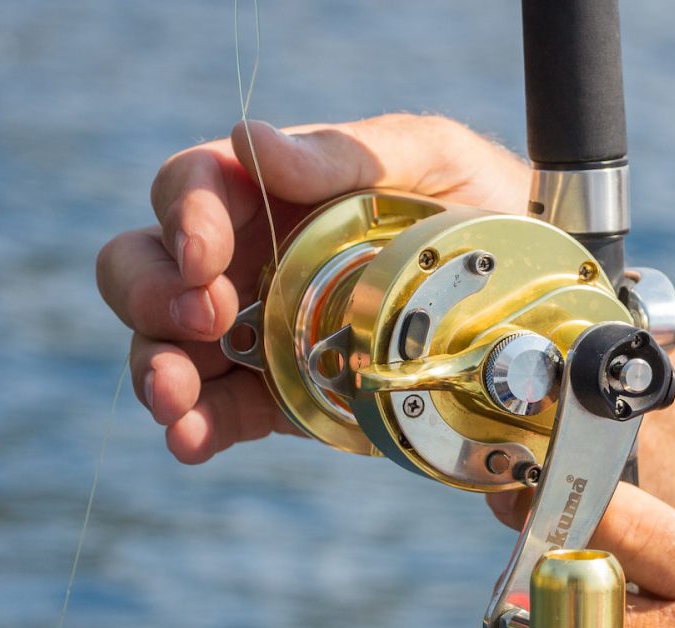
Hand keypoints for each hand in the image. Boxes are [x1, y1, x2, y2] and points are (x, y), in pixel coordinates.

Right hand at [96, 114, 530, 462]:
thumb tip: (252, 142)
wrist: (527, 291)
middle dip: (150, 293)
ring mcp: (253, 329)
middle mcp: (246, 257)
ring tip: (175, 400)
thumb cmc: (474, 200)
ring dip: (157, 372)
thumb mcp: (428, 156)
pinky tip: (192, 439)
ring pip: (166, 346)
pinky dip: (195, 427)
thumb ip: (343, 152)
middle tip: (202, 318)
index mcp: (272, 190)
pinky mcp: (276, 396)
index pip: (192, 188)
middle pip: (146, 265)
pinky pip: (216, 412)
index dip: (183, 218)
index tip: (206, 255)